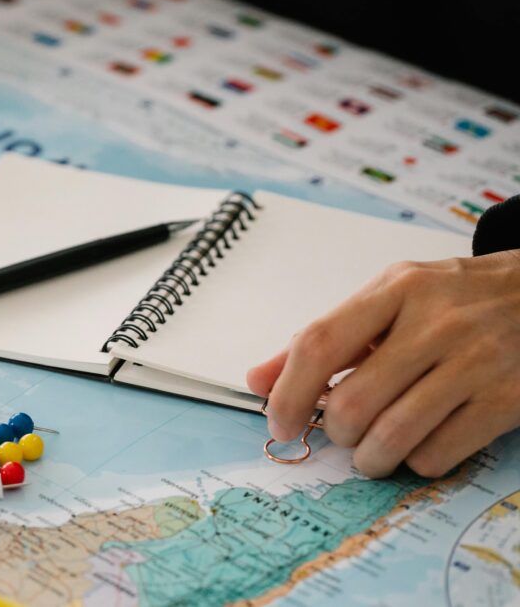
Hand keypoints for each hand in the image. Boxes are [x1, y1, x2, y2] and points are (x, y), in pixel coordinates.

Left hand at [247, 250, 519, 477]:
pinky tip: (416, 446)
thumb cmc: (454, 300)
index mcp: (396, 290)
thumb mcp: (389, 298)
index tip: (280, 423)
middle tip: (341, 432)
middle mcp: (436, 323)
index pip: (319, 344)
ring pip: (392, 436)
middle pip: (353, 401)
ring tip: (369, 452)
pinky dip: (414, 463)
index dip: (288, 393)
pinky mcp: (507, 400)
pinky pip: (437, 454)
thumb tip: (258, 381)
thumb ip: (322, 338)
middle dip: (336, 432)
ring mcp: (476, 362)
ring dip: (368, 457)